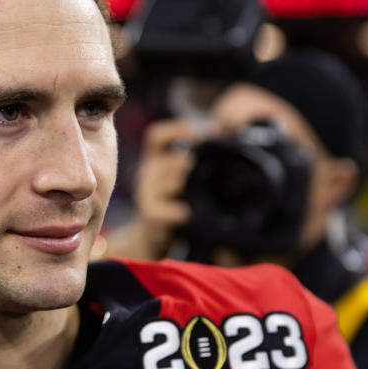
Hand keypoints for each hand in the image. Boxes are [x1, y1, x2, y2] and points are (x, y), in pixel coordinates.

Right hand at [106, 119, 200, 259]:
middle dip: (193, 166)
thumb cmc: (175, 203)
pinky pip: (161, 210)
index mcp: (156, 160)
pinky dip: (175, 211)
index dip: (176, 131)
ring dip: (187, 186)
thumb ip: (194, 163)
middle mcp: (148, 172)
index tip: (200, 135)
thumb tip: (222, 142)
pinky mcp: (149, 214)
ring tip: (203, 194)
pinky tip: (187, 214)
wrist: (153, 237)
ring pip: (169, 181)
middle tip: (213, 174)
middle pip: (171, 160)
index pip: (157, 136)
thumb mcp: (182, 179)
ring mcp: (146, 193)